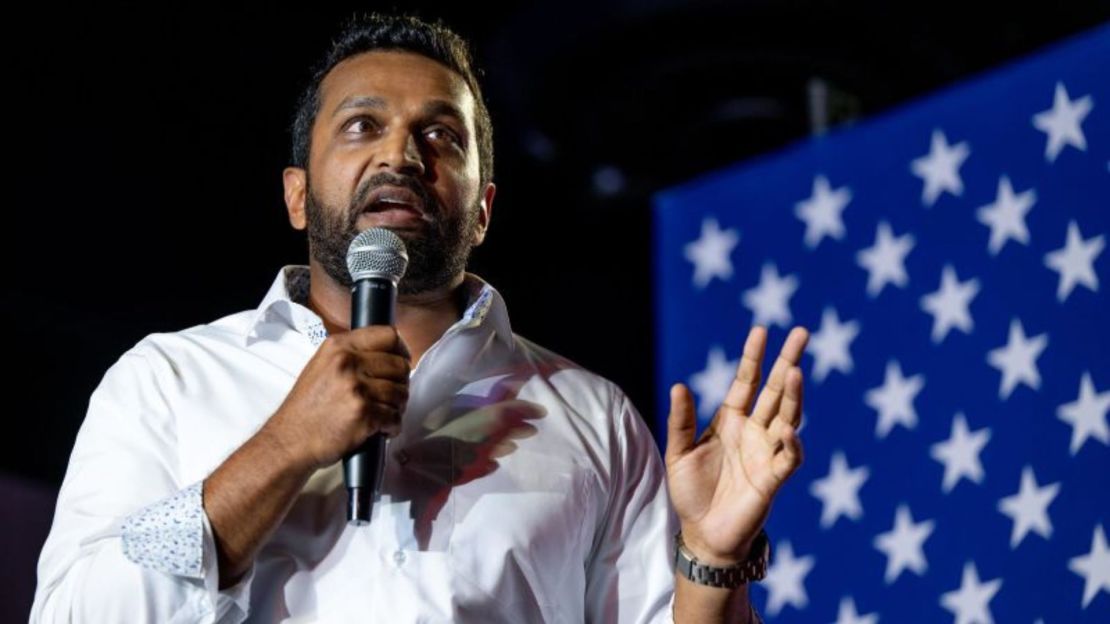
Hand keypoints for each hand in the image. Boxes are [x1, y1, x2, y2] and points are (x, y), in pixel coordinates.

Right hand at [264, 325, 411, 469]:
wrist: (289, 441)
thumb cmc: (306, 409)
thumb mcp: (322, 366)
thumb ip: (352, 355)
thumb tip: (388, 355)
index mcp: (338, 347)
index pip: (388, 335)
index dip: (401, 350)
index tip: (402, 361)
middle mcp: (347, 363)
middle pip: (399, 365)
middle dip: (401, 383)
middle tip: (392, 396)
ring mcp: (356, 388)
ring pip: (401, 392)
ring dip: (397, 407)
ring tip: (384, 413)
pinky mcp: (364, 413)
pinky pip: (395, 417)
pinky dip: (392, 426)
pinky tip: (381, 429)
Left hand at [665, 325, 807, 564]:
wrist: (703, 534)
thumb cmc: (692, 492)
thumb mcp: (679, 453)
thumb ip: (681, 421)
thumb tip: (679, 385)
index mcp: (731, 420)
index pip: (747, 381)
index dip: (754, 357)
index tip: (762, 330)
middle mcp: (754, 431)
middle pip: (775, 390)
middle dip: (788, 362)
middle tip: (802, 333)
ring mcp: (766, 453)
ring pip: (788, 417)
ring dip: (793, 396)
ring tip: (795, 371)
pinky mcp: (773, 479)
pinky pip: (789, 457)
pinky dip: (791, 444)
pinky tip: (789, 430)